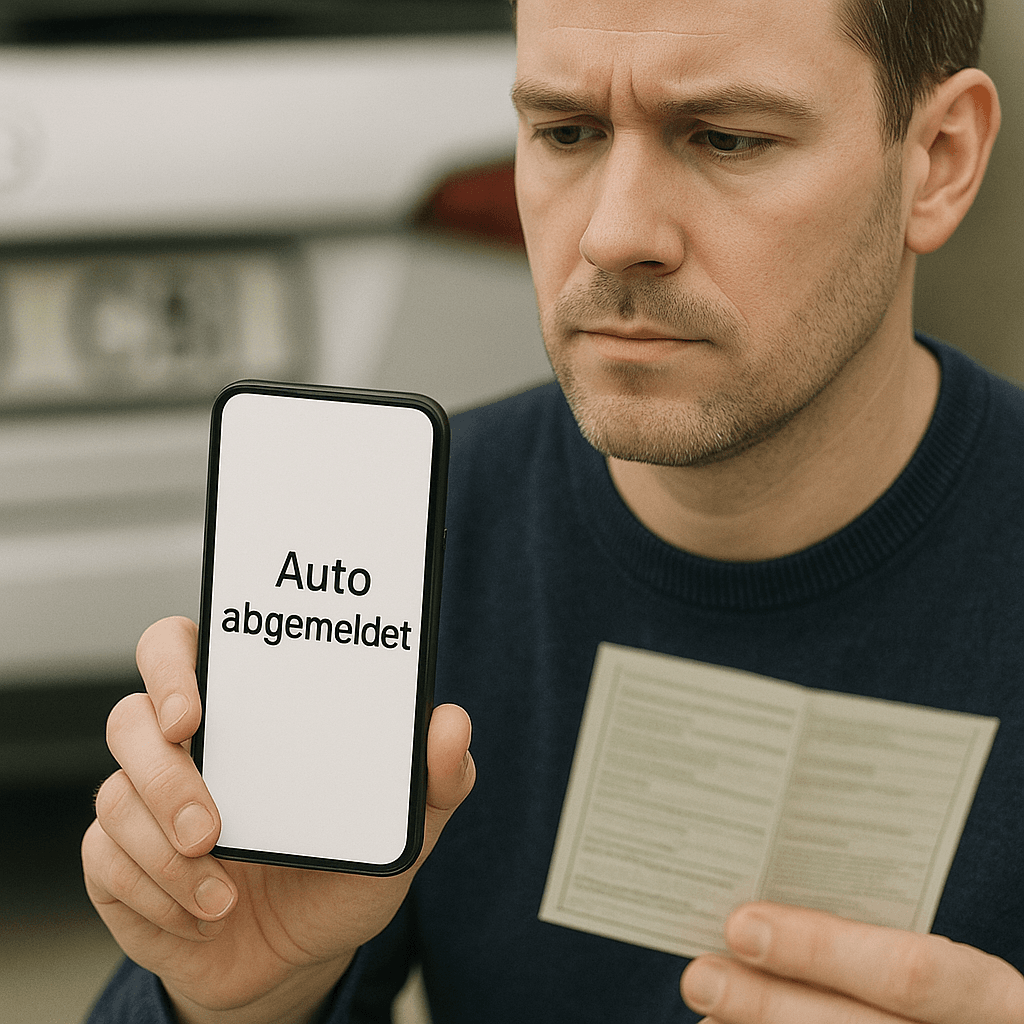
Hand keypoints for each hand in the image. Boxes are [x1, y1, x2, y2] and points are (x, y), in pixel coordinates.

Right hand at [82, 616, 474, 1023]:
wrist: (298, 956)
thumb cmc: (340, 870)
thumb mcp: (399, 830)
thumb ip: (434, 778)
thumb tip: (451, 724)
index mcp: (246, 713)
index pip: (180, 649)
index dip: (171, 665)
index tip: (194, 711)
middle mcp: (187, 748)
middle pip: (130, 720)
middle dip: (163, 774)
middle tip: (208, 825)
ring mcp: (144, 803)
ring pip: (116, 797)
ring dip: (166, 853)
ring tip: (224, 892)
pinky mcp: (118, 862)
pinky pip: (107, 864)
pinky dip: (158, 897)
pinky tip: (205, 911)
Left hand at [681, 902, 1023, 1022]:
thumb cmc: (946, 999)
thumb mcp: (940, 966)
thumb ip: (872, 945)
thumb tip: (762, 922)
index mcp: (992, 1001)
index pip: (908, 973)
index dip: (821, 949)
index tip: (741, 925)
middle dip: (768, 1006)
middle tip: (700, 976)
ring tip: (708, 1011)